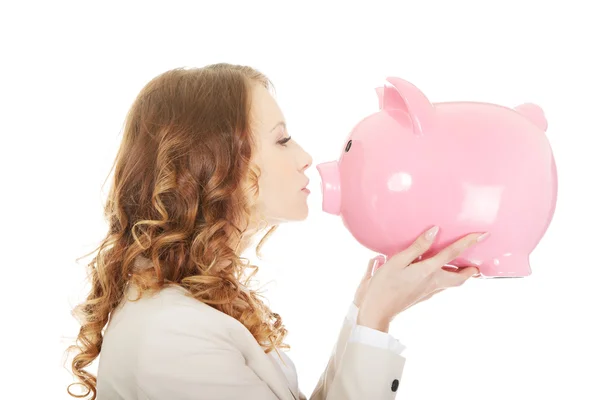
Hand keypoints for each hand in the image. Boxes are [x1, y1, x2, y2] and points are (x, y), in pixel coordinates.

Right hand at [357, 226, 487, 331]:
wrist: (377, 312)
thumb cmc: (384, 285)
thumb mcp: (397, 261)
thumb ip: (417, 247)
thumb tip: (434, 231)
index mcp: (428, 271)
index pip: (452, 253)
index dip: (468, 242)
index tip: (483, 235)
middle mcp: (433, 282)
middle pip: (460, 278)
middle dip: (471, 271)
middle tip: (477, 264)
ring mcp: (428, 292)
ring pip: (451, 284)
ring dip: (460, 276)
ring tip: (462, 267)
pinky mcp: (422, 297)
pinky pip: (440, 287)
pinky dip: (446, 280)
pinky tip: (436, 274)